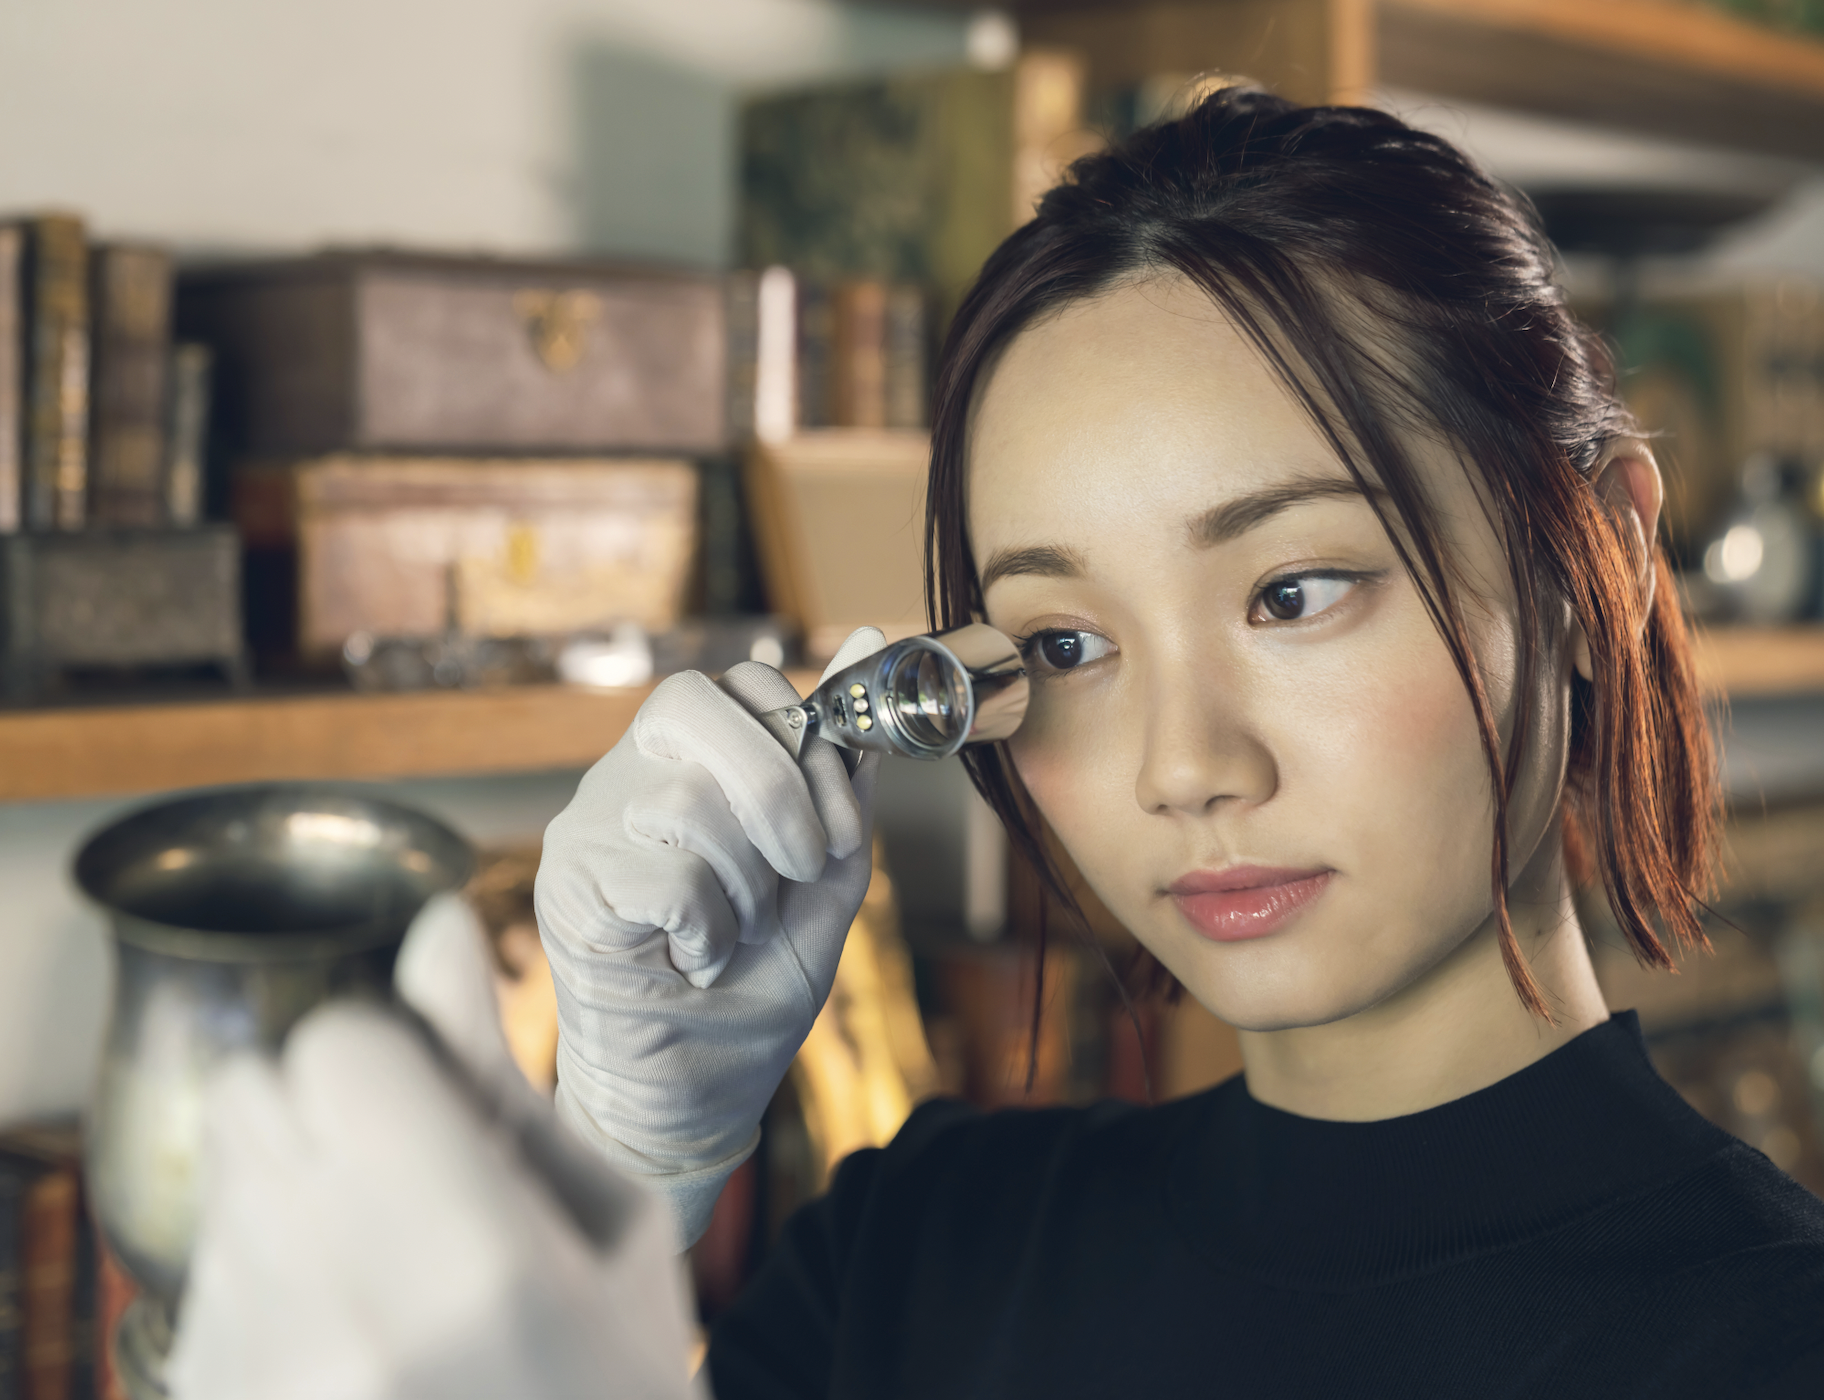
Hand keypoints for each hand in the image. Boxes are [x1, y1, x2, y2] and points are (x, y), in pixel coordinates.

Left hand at [168, 894, 702, 1399]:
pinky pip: (204, 1271)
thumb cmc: (616, 1390)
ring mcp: (255, 1377)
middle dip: (335, 1107)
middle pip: (253, 1091)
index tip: (448, 1113)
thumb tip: (438, 929)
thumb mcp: (602, 1229)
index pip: (334, 1044)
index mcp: (465, 1257)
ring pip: (222, 1174)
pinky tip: (352, 1334)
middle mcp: (332, 1317)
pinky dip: (267, 1272)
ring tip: (392, 1270)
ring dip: (296, 1183)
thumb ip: (496, 1078)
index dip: (397, 1060)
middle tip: (419, 1184)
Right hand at [536, 629, 886, 1248]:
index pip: (739, 682)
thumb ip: (844, 769)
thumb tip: (874, 641)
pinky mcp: (567, 889)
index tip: (834, 828)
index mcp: (689, 762)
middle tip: (798, 866)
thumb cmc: (756, 982)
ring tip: (732, 935)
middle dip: (775, 789)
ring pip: (687, 803)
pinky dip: (706, 929)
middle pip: (693, 704)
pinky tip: (694, 961)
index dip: (805, 740)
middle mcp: (625, 777)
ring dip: (744, 886)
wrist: (701, 1093)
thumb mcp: (825, 871)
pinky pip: (663, 876)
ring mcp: (585, 828)